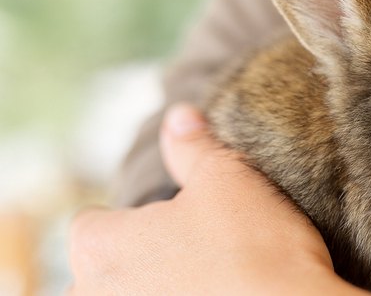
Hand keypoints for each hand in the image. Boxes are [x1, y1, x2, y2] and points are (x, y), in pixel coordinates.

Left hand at [69, 103, 370, 294]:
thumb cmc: (254, 248)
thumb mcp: (226, 178)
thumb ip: (192, 146)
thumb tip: (180, 117)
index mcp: (100, 247)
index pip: (90, 224)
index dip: (129, 218)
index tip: (166, 220)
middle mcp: (95, 294)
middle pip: (104, 268)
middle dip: (139, 256)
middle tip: (191, 249)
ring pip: (128, 295)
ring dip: (156, 286)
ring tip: (204, 278)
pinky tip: (215, 294)